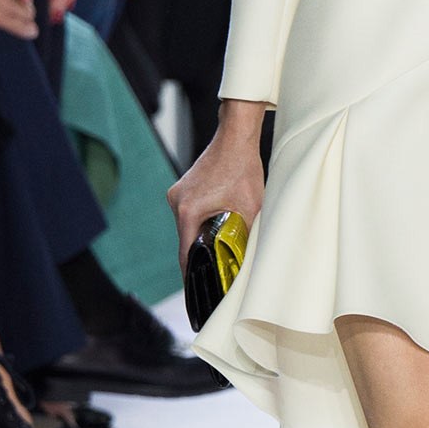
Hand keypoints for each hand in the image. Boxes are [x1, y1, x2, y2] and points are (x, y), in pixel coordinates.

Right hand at [168, 101, 267, 276]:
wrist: (236, 137)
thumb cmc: (243, 168)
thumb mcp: (252, 208)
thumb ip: (248, 235)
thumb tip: (251, 259)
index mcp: (187, 211)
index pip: (185, 254)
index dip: (192, 275)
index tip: (195, 291)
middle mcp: (177, 203)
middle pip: (186, 241)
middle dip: (200, 256)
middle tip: (215, 273)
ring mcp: (177, 194)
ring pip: (188, 227)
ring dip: (202, 236)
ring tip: (218, 248)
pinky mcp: (183, 188)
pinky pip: (190, 213)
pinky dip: (201, 222)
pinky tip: (218, 224)